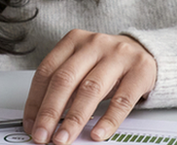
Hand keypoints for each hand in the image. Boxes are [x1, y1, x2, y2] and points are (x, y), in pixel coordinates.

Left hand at [23, 30, 157, 144]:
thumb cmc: (107, 62)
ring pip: (91, 89)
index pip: (47, 72)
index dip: (36, 101)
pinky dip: (108, 120)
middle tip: (43, 135)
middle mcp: (95, 44)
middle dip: (51, 112)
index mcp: (74, 40)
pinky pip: (122, 100)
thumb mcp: (83, 65)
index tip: (31, 124)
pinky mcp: (140, 71)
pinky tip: (98, 133)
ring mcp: (118, 56)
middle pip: (65, 79)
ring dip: (74, 119)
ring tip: (64, 138)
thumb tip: (43, 119)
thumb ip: (64, 86)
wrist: (145, 52)